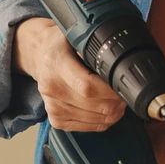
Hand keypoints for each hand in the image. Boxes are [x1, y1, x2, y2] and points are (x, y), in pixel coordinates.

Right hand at [15, 17, 127, 131]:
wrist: (39, 56)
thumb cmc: (62, 45)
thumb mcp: (75, 35)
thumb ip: (93, 46)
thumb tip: (119, 58)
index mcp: (56, 63)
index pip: (87, 86)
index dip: (110, 91)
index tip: (123, 86)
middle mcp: (51, 87)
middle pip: (94, 105)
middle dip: (117, 102)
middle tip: (125, 93)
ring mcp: (52, 106)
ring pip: (95, 119)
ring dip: (113, 112)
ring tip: (117, 100)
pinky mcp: (56, 120)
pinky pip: (88, 128)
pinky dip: (102, 121)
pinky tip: (105, 109)